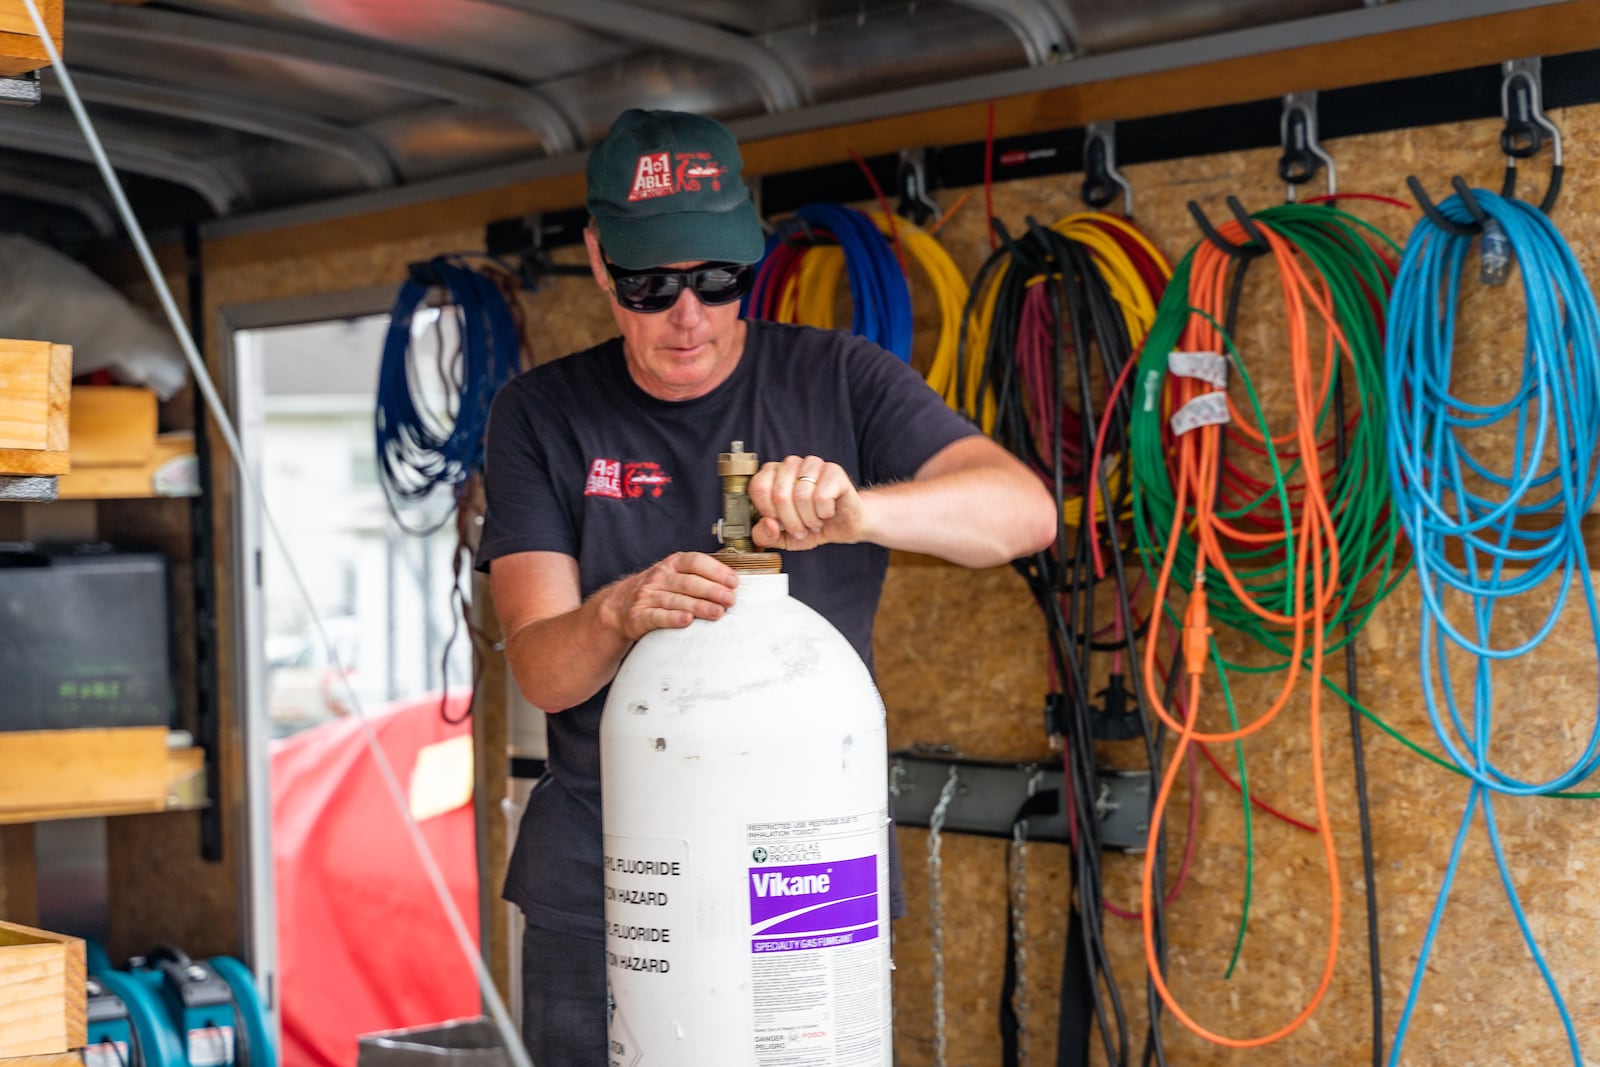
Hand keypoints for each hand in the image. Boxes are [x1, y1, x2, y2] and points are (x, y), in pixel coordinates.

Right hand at [600, 552, 737, 640]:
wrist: (619, 605)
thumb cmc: (658, 589)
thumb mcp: (675, 574)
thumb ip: (700, 574)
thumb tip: (733, 581)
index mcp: (672, 563)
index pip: (696, 562)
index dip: (716, 571)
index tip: (733, 582)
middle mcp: (659, 577)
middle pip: (689, 582)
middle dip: (712, 590)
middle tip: (730, 600)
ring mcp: (648, 596)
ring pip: (676, 600)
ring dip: (699, 606)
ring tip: (717, 612)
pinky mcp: (639, 615)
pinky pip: (657, 616)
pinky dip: (672, 618)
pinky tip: (686, 621)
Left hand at [748, 454, 865, 551]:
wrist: (843, 526)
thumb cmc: (810, 526)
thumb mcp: (781, 537)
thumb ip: (764, 535)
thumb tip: (768, 524)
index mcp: (771, 473)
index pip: (758, 488)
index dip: (769, 513)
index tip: (779, 523)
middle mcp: (790, 464)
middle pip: (779, 495)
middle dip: (790, 522)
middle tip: (800, 529)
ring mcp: (813, 464)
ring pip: (801, 496)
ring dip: (809, 519)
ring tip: (814, 521)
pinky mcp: (834, 471)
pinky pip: (822, 496)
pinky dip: (824, 512)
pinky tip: (827, 512)